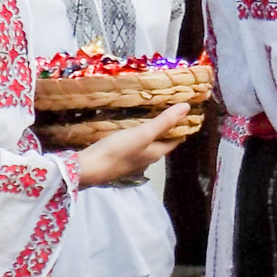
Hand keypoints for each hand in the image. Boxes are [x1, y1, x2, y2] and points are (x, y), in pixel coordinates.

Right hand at [75, 102, 192, 187]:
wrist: (88, 168)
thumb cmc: (118, 150)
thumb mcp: (143, 133)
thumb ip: (164, 121)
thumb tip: (187, 108)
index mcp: (157, 153)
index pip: (176, 139)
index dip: (182, 126)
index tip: (184, 111)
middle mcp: (147, 159)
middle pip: (161, 142)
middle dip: (166, 127)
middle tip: (166, 108)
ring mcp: (132, 161)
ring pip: (146, 144)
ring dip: (150, 131)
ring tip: (148, 114)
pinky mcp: (119, 160)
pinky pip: (132, 145)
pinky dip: (135, 136)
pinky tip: (128, 128)